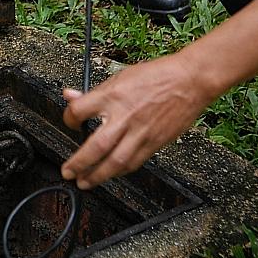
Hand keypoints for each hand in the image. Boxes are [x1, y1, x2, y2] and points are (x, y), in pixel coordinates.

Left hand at [59, 53, 214, 188]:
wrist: (190, 80)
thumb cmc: (158, 75)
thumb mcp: (120, 76)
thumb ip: (94, 92)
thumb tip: (70, 96)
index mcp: (112, 96)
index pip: (79, 111)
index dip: (68, 120)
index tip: (70, 124)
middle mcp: (124, 116)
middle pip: (95, 146)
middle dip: (78, 164)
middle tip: (67, 172)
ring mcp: (140, 131)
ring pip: (115, 162)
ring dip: (97, 176)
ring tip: (85, 182)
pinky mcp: (155, 142)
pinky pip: (134, 162)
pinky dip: (119, 171)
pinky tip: (110, 174)